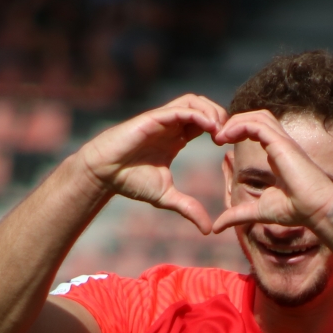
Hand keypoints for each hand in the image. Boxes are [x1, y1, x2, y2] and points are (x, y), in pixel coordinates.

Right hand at [74, 94, 225, 233]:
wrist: (104, 173)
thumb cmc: (130, 180)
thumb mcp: (166, 197)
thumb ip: (188, 209)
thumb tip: (208, 230)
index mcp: (176, 137)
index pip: (206, 122)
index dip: (221, 130)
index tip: (227, 146)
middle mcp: (171, 125)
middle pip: (204, 107)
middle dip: (221, 117)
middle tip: (228, 137)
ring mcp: (163, 119)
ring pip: (194, 101)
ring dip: (212, 112)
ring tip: (219, 131)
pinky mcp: (154, 117)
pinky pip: (181, 108)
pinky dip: (198, 114)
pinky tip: (209, 127)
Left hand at [209, 109, 332, 232]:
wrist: (316, 210)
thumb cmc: (295, 210)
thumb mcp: (258, 212)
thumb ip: (237, 215)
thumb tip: (216, 228)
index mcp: (276, 154)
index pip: (256, 129)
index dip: (236, 131)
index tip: (219, 144)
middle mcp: (280, 144)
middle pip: (256, 117)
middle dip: (234, 121)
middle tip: (216, 137)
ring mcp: (282, 142)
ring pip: (257, 116)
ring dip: (235, 121)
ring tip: (219, 136)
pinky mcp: (281, 144)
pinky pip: (257, 125)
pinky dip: (239, 126)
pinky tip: (226, 137)